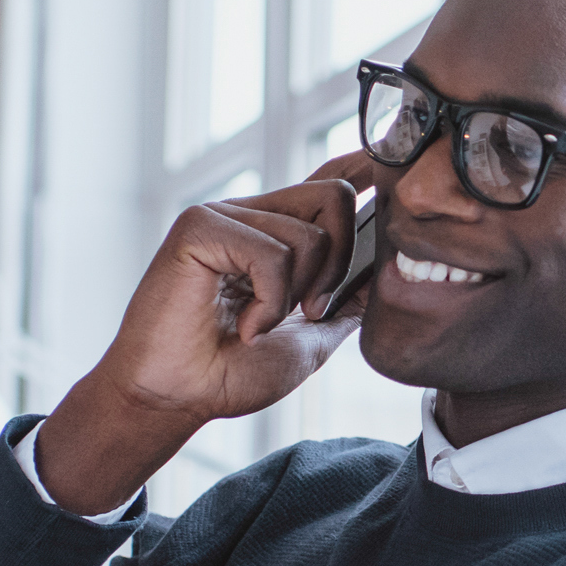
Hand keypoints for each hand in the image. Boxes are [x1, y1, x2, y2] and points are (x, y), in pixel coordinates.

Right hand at [35, 160, 373, 514]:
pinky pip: (272, 253)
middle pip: (334, 197)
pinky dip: (269, 303)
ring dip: (295, 297)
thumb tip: (383, 276)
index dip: (362, 168)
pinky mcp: (199, 226)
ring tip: (258, 325)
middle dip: (339, 264)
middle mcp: (249, 214)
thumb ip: (344, 304)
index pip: (326, 181)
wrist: (177, 398)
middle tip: (310, 310)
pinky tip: (243, 327)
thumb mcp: (308, 338)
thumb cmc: (229, 373)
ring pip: (309, 235)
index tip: (389, 172)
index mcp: (272, 233)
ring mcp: (223, 215)